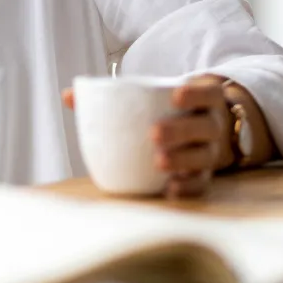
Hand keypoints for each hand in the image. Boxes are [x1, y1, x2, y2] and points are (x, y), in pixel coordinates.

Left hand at [61, 75, 233, 198]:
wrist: (204, 130)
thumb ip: (115, 94)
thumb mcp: (155, 96)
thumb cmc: (169, 110)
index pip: (207, 93)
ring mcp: (211, 153)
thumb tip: (69, 96)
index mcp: (204, 101)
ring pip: (204, 157)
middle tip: (153, 134)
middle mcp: (213, 126)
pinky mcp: (206, 176)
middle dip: (180, 131)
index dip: (194, 93)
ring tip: (158, 162)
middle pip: (204, 127)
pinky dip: (187, 187)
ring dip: (182, 160)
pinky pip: (201, 184)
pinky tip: (168, 189)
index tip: (175, 96)